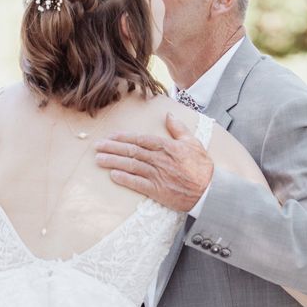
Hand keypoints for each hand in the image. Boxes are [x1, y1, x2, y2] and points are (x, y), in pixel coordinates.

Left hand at [95, 113, 213, 211]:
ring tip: (99, 159)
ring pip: (131, 165)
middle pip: (131, 151)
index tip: (111, 136)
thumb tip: (169, 115)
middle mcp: (159, 159)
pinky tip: (113, 175)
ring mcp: (157, 175)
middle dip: (112, 148)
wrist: (209, 190)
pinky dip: (124, 178)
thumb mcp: (193, 142)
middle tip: (97, 146)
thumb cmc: (202, 166)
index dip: (123, 138)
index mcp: (166, 146)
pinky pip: (137, 183)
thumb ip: (178, 128)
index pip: (140, 139)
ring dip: (113, 161)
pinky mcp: (157, 190)